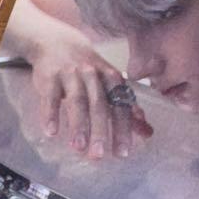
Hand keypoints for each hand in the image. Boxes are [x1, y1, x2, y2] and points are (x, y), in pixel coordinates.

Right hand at [28, 28, 151, 159]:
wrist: (59, 43)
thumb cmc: (90, 71)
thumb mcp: (111, 84)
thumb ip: (128, 108)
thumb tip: (147, 132)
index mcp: (113, 79)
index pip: (121, 106)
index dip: (123, 128)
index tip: (123, 152)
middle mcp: (95, 76)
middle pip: (100, 105)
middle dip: (101, 130)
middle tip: (100, 155)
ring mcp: (72, 75)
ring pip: (77, 101)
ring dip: (78, 125)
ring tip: (78, 147)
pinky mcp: (50, 77)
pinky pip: (50, 97)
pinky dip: (50, 113)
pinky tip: (51, 132)